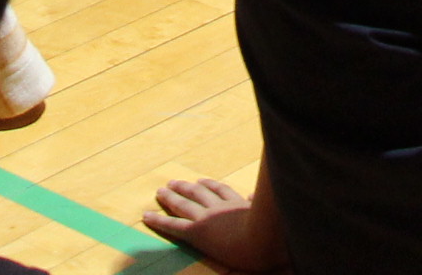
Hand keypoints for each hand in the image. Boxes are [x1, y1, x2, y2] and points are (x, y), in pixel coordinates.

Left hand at [145, 177, 284, 271]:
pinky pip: (173, 225)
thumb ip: (265, 204)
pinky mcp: (197, 231)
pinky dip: (158, 220)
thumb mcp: (275, 217)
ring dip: (171, 196)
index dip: (211, 185)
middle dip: (186, 187)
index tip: (203, 181)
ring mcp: (207, 217)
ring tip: (161, 191)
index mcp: (239, 204)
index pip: (222, 191)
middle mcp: (221, 207)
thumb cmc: (274, 233)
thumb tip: (257, 193)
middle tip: (174, 182)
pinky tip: (147, 215)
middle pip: (200, 193)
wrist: (263, 240)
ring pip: (185, 204)